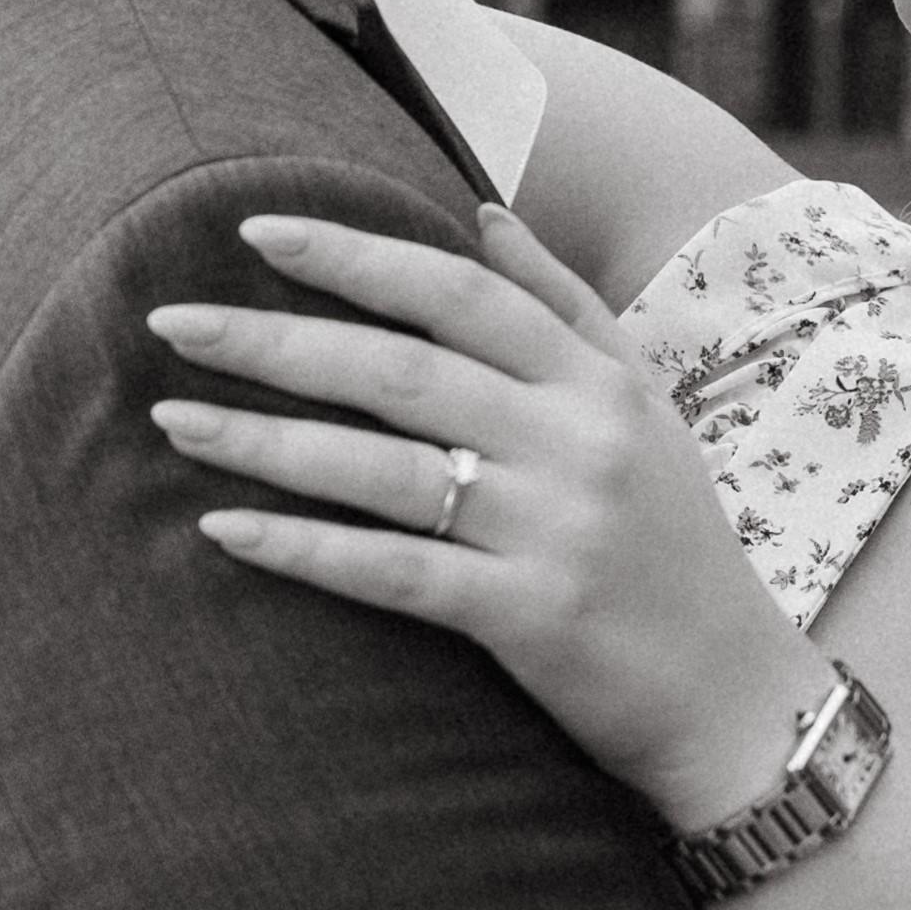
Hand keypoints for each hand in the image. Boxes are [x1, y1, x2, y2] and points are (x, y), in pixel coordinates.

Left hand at [148, 207, 834, 830]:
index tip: (256, 232)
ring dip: (266, 440)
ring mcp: (554, 529)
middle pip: (402, 371)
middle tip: (172, 322)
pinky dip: (306, 549)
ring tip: (174, 419)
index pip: (460, 292)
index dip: (355, 256)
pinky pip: (395, 572)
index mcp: (597, 381)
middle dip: (275, 341)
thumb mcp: (643, 408)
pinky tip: (227, 530)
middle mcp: (577, 442)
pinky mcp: (530, 617)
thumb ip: (566, 307)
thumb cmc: (674, 546)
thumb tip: (483, 212)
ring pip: (385, 467)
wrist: (738, 696)